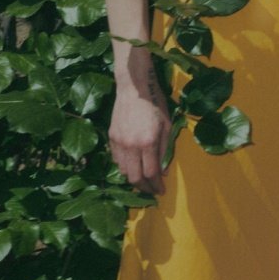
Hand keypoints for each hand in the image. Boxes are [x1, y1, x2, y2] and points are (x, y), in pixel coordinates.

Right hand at [109, 79, 171, 195]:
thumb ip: (165, 151)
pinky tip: (133, 165)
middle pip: (135, 178)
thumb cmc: (155, 104)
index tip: (161, 191)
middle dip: (144, 188)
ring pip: (123, 171)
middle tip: (152, 190)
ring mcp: (119, 142)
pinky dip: (124, 166)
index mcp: (148, 143)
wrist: (134, 87)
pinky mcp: (111, 137)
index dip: (156, 186)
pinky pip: (116, 160)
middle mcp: (131, 145)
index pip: (151, 173)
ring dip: (133, 179)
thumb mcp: (167, 126)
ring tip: (142, 180)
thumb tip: (163, 172)